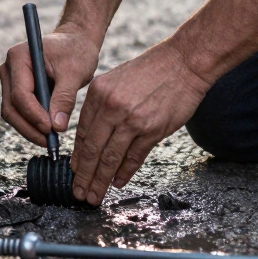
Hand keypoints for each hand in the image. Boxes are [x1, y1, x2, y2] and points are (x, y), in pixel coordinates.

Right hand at [0, 26, 100, 145]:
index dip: (33, 115)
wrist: (75, 42)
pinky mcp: (17, 89)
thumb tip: (56, 126)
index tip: (50, 129)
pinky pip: (19, 112)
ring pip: (12, 112)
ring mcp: (11, 79)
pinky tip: (48, 132)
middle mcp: (9, 68)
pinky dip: (31, 124)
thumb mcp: (74, 72)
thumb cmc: (76, 51)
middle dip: (29, 127)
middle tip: (49, 142)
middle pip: (11, 107)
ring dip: (29, 128)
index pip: (20, 94)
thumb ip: (64, 98)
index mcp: (19, 57)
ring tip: (50, 140)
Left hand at [70, 40, 210, 205]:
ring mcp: (132, 119)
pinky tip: (118, 182)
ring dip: (101, 180)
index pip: (82, 132)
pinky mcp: (152, 129)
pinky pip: (134, 156)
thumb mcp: (116, 80)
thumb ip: (102, 106)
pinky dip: (125, 172)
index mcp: (98, 93)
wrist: (183, 62)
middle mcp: (111, 107)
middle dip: (84, 176)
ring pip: (110, 157)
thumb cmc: (151, 71)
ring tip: (94, 196)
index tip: (74, 172)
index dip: (77, 157)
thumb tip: (92, 137)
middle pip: (92, 149)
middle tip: (79, 193)